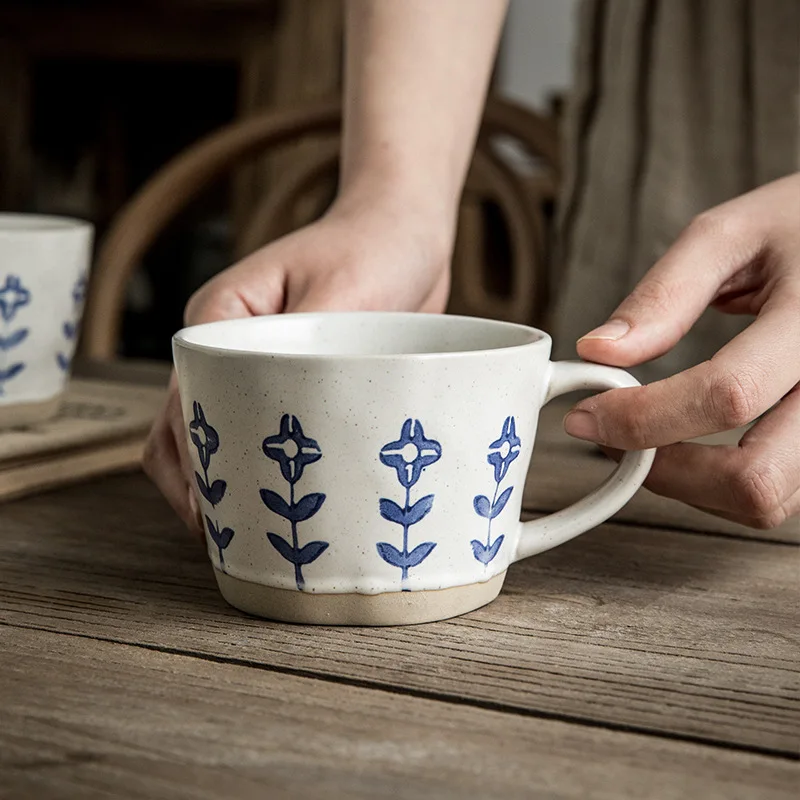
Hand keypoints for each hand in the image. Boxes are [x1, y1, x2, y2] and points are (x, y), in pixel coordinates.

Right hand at [143, 192, 452, 532]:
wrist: (407, 232)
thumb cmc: (373, 247)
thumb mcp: (342, 292)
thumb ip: (304, 351)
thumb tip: (277, 419)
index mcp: (219, 316)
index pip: (185, 400)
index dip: (193, 461)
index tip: (215, 510)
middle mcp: (227, 345)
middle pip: (185, 427)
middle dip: (200, 484)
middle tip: (232, 538)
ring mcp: (256, 366)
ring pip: (220, 435)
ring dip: (228, 481)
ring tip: (252, 534)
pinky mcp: (290, 382)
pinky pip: (264, 432)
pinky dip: (263, 466)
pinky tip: (284, 500)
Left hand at [565, 173, 799, 528]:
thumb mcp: (731, 234)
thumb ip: (664, 294)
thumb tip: (598, 349)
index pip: (729, 394)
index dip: (642, 417)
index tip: (585, 415)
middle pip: (756, 479)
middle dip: (667, 473)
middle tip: (616, 443)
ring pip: (769, 500)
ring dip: (692, 486)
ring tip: (650, 438)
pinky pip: (781, 493)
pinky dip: (722, 484)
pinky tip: (694, 444)